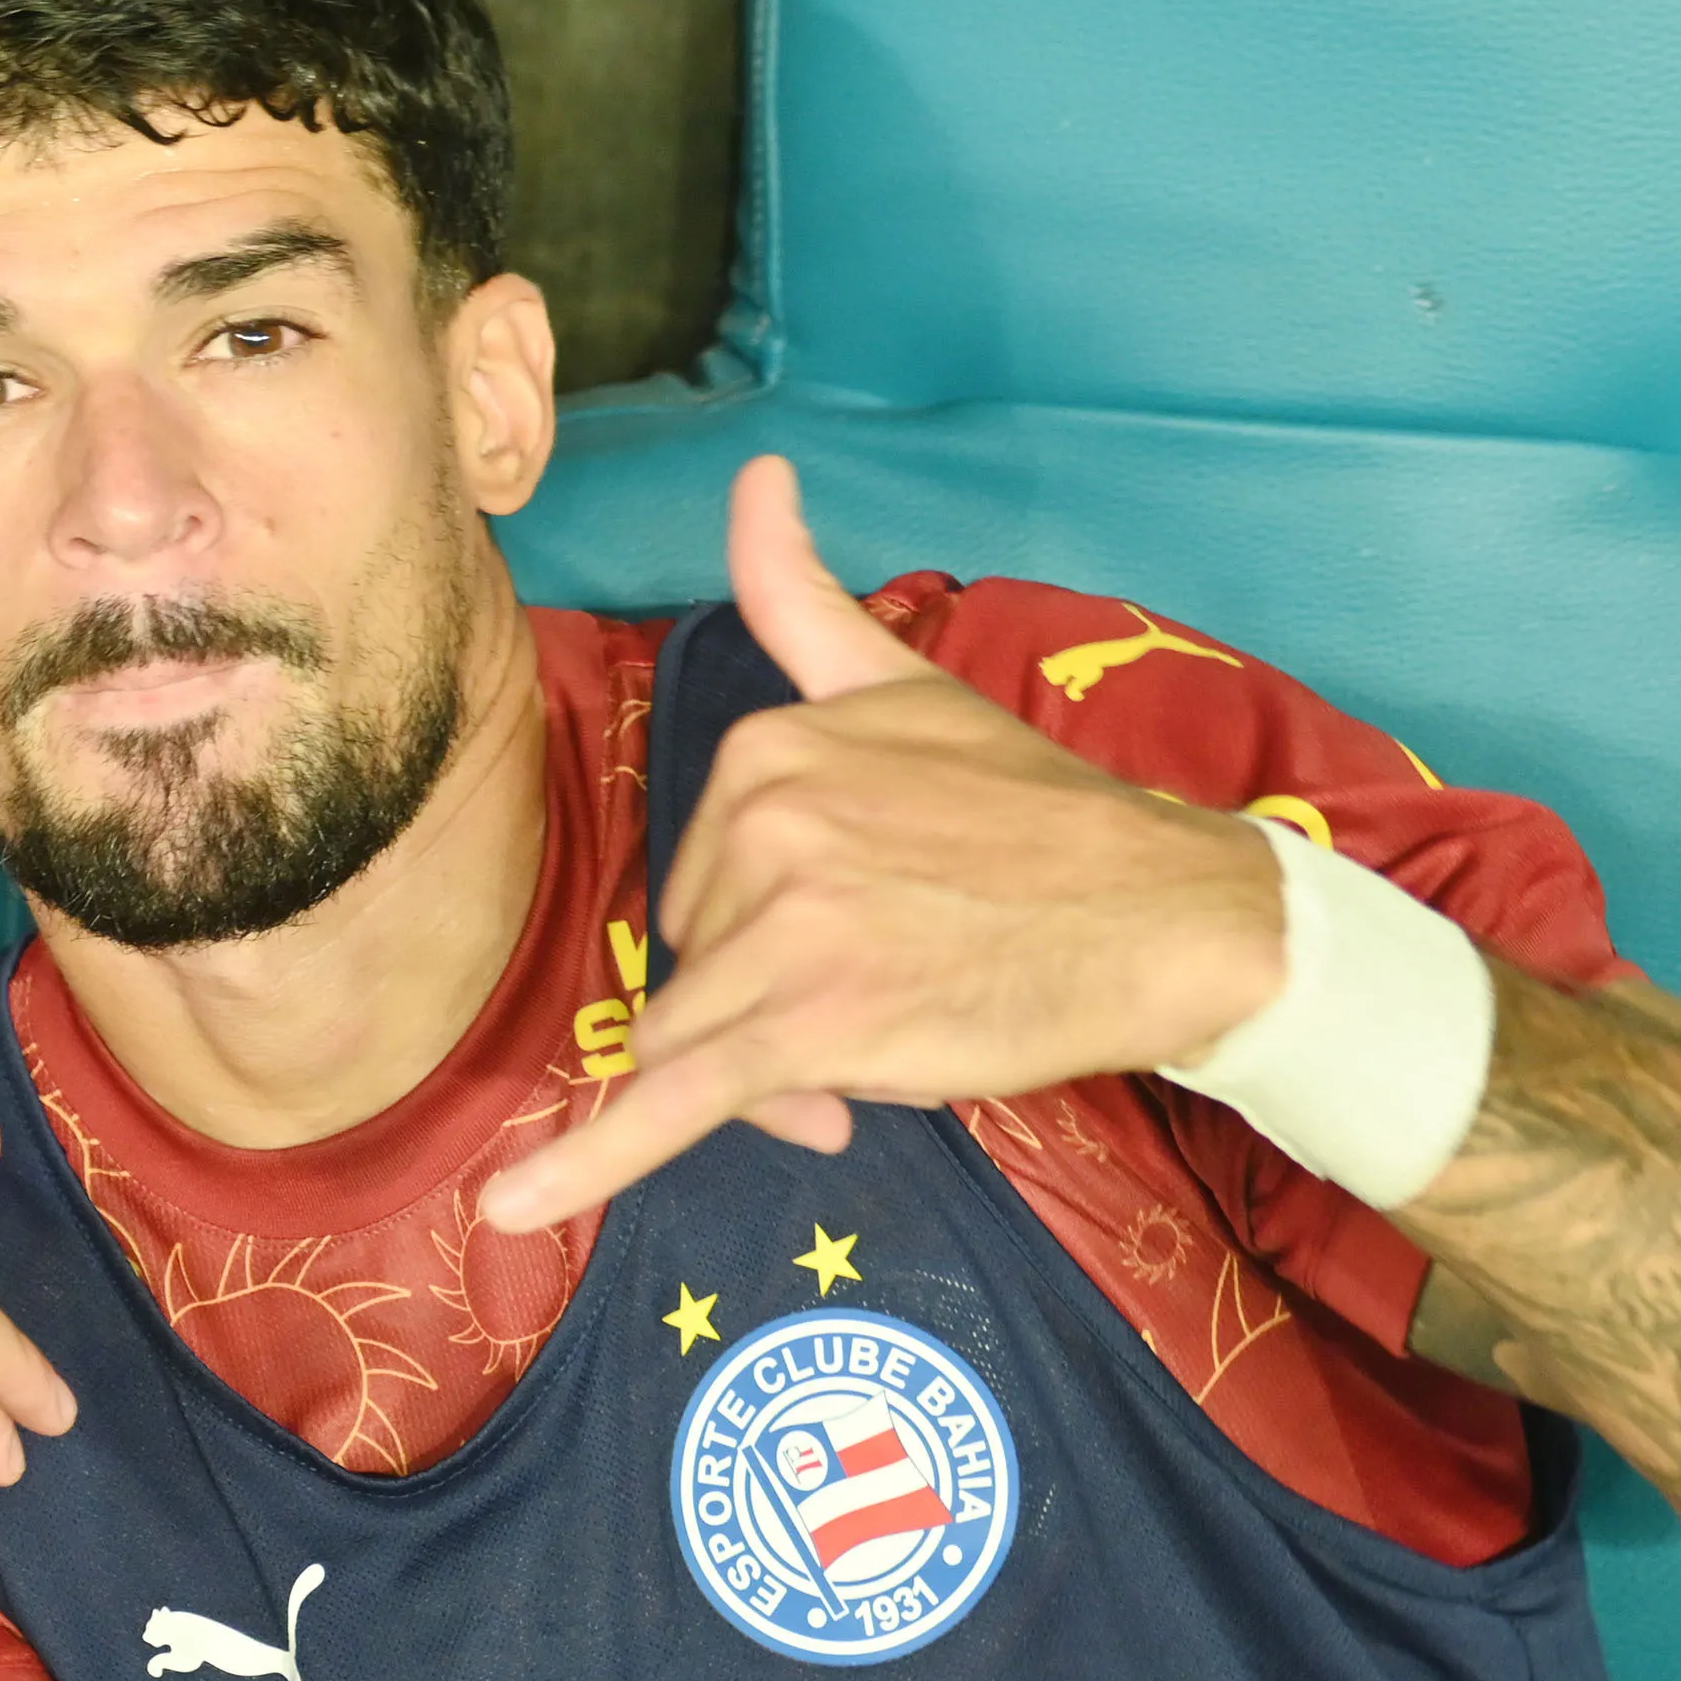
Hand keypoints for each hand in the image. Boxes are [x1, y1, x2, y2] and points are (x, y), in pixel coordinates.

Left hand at [481, 455, 1290, 1231]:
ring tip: (898, 1037)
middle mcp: (760, 822)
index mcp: (762, 747)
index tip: (864, 939)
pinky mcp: (807, 1028)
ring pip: (701, 1043)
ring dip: (779, 1070)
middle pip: (693, 965)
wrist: (1167, 914)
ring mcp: (782, 928)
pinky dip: (588, 1162)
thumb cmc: (1040, 816)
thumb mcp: (904, 687)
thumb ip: (803, 597)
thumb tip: (754, 473)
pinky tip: (513, 1207)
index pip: (698, 883)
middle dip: (768, 1005)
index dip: (765, 937)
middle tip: (896, 990)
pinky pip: (670, 1102)